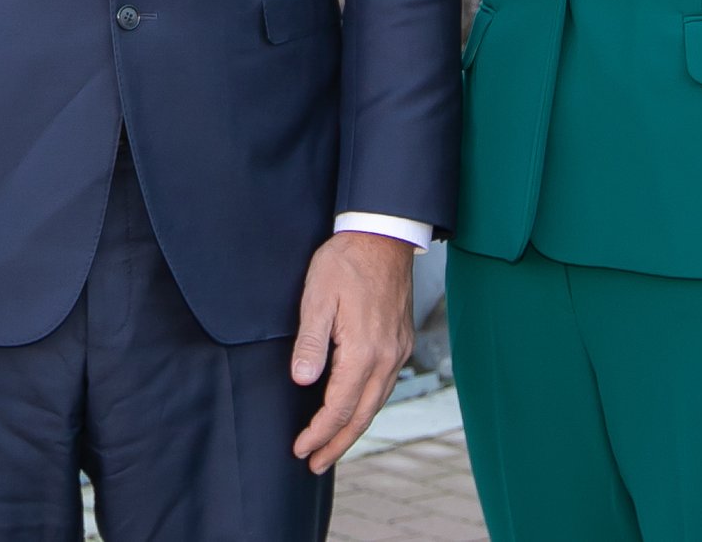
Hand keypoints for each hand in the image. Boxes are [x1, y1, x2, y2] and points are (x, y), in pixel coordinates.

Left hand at [289, 232, 414, 472]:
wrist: (383, 236)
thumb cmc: (345, 262)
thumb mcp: (317, 296)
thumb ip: (310, 341)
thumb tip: (302, 380)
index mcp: (364, 350)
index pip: (338, 407)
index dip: (318, 433)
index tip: (300, 449)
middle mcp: (387, 358)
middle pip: (361, 416)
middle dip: (337, 444)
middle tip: (314, 464)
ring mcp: (397, 351)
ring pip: (375, 404)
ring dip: (353, 429)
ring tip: (332, 447)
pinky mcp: (401, 342)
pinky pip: (384, 387)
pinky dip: (367, 407)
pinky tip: (354, 410)